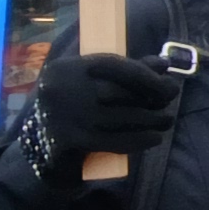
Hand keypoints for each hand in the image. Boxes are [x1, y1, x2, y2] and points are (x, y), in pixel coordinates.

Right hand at [34, 52, 180, 165]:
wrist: (38, 145)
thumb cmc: (73, 105)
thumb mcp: (92, 81)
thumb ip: (126, 70)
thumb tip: (164, 64)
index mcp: (67, 68)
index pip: (116, 66)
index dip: (148, 76)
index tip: (169, 84)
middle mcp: (63, 89)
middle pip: (121, 92)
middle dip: (153, 98)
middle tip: (168, 104)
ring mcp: (66, 117)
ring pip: (122, 117)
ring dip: (152, 120)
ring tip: (165, 121)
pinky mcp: (70, 141)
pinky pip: (114, 140)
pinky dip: (140, 139)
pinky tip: (154, 138)